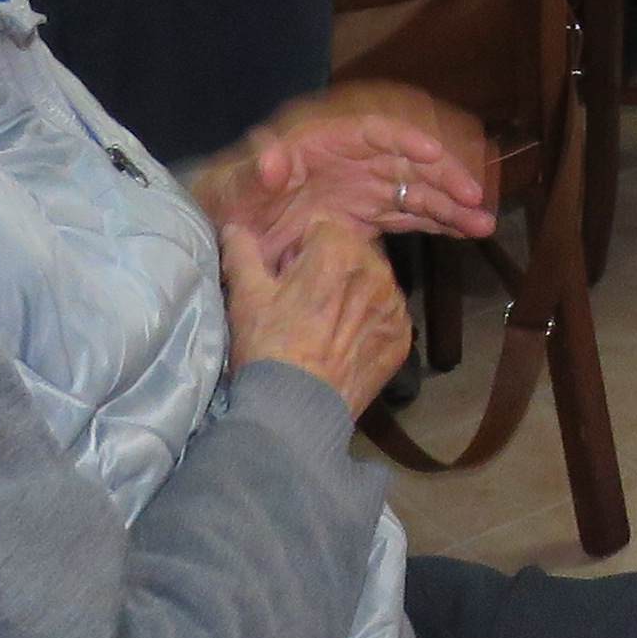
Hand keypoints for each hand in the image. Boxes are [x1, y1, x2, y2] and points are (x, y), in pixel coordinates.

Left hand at [197, 80, 496, 255]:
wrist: (223, 229)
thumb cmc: (224, 198)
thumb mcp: (231, 184)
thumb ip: (252, 170)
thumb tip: (273, 159)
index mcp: (322, 144)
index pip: (372, 133)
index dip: (404, 140)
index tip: (433, 152)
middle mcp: (350, 163)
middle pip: (406, 162)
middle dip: (442, 177)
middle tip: (473, 197)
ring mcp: (361, 190)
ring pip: (415, 191)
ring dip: (450, 205)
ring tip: (482, 223)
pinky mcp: (365, 217)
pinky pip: (409, 215)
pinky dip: (437, 223)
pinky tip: (466, 231)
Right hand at [220, 211, 411, 415]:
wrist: (295, 412)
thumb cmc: (268, 347)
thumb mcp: (246, 295)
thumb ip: (241, 251)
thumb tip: (234, 225)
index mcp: (340, 249)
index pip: (321, 228)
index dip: (299, 251)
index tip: (285, 278)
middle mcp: (377, 271)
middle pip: (351, 253)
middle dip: (328, 268)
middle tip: (301, 303)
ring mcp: (394, 306)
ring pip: (370, 283)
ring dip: (351, 293)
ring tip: (321, 327)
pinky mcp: (402, 338)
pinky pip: (385, 316)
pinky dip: (368, 323)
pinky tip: (342, 344)